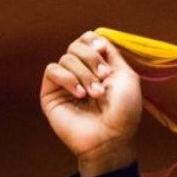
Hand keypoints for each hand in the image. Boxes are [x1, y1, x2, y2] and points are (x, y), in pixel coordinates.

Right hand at [40, 32, 142, 176]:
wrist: (111, 138)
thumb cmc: (123, 112)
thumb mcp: (126, 76)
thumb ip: (111, 53)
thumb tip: (94, 38)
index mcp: (98, 66)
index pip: (87, 39)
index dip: (94, 43)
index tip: (103, 53)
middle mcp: (81, 72)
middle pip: (76, 45)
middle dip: (92, 58)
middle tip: (103, 78)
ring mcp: (65, 83)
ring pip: (66, 58)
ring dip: (83, 73)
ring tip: (94, 94)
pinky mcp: (51, 94)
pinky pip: (52, 70)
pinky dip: (67, 78)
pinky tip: (79, 94)